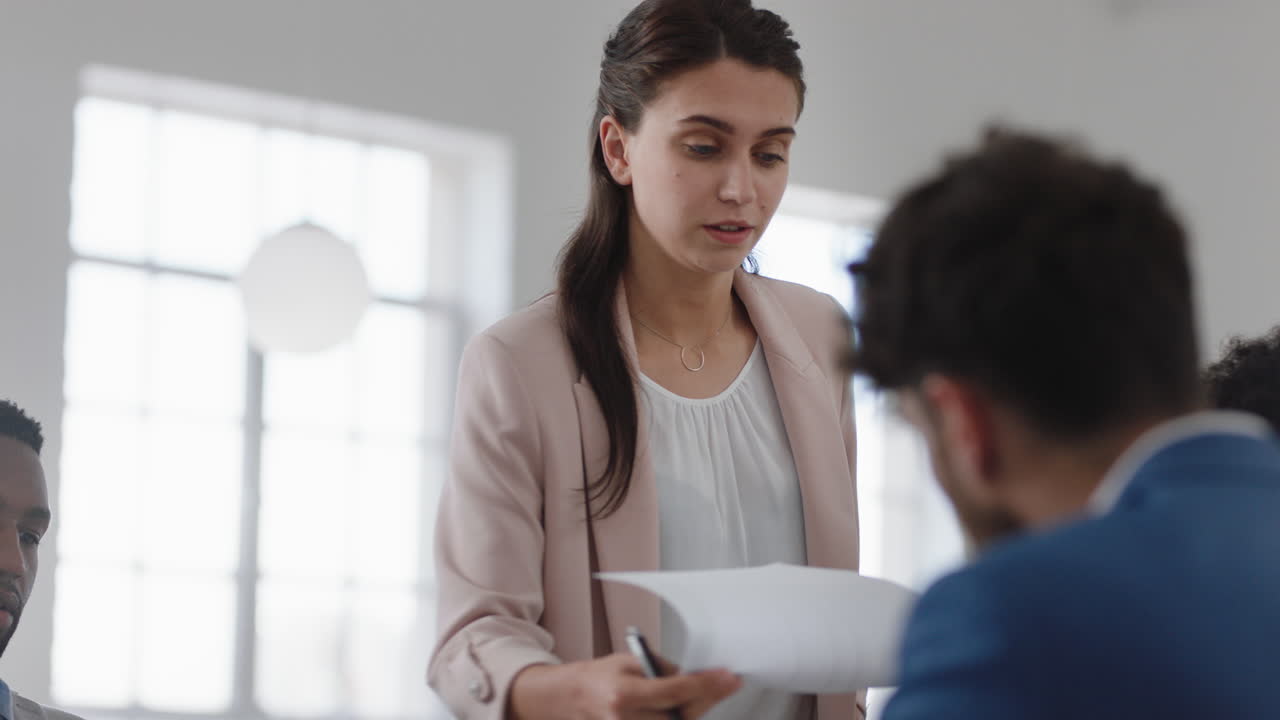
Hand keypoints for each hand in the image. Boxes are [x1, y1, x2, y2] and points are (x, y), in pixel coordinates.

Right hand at [509, 651, 740, 719]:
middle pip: (682, 716)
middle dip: (703, 700)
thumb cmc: (595, 679)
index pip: (677, 691)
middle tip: (723, 683)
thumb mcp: (627, 662)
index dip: (707, 685)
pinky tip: (679, 708)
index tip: (729, 678)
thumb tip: (695, 679)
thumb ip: (662, 670)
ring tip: (691, 696)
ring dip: (688, 711)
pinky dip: (673, 717)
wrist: (566, 700)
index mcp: (624, 695)